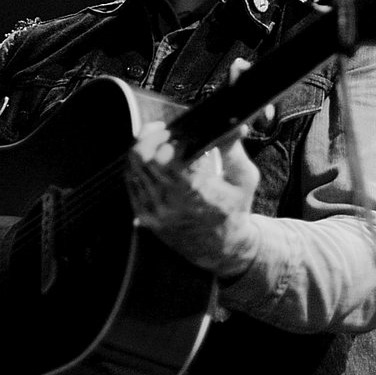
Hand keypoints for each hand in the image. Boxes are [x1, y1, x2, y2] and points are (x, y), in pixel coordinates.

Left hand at [126, 121, 259, 277]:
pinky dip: (139, 166)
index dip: (169, 139)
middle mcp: (171, 202)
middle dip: (153, 137)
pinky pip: (131, 182)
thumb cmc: (235, 211)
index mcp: (197, 191)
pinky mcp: (145, 216)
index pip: (167, 157)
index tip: (180, 133)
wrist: (222, 250)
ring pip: (134, 167)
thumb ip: (233, 150)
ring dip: (143, 148)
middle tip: (165, 131)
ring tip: (158, 142)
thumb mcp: (244, 179)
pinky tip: (152, 159)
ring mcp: (154, 211)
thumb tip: (235, 125)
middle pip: (144, 157)